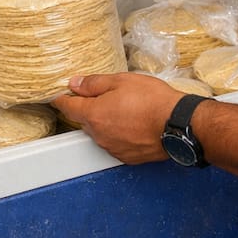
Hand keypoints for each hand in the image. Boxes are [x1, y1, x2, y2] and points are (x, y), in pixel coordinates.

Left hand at [53, 73, 184, 164]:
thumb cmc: (152, 100)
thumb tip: (74, 84)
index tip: (60, 95)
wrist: (178, 124)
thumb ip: (94, 83)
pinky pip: (115, 143)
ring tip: (127, 110)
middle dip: (91, 109)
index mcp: (94, 115)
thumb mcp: (121, 81)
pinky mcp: (126, 157)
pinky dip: (119, 135)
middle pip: (85, 120)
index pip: (67, 107)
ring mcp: (112, 148)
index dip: (62, 99)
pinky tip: (134, 125)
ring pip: (100, 133)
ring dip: (106, 122)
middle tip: (108, 96)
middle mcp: (99, 135)